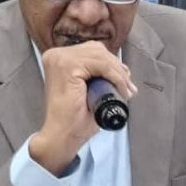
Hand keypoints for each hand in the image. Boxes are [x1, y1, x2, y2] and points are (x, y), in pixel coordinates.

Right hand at [29, 41, 136, 174]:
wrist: (62, 136)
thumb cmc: (74, 118)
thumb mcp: (89, 90)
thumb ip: (100, 76)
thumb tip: (123, 69)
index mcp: (58, 58)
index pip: (91, 50)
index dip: (112, 63)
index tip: (126, 79)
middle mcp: (56, 55)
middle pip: (97, 50)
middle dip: (117, 67)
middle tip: (129, 87)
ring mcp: (60, 59)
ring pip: (101, 57)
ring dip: (118, 73)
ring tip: (126, 90)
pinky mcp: (68, 66)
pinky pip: (102, 65)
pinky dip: (116, 77)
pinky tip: (121, 89)